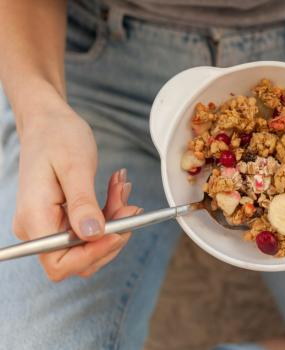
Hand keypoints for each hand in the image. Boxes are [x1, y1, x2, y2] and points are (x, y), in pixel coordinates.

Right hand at [12, 100, 139, 280]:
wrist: (47, 121)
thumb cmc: (57, 136)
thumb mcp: (75, 167)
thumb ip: (82, 203)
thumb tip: (93, 235)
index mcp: (35, 218)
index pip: (59, 262)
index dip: (92, 254)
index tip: (120, 231)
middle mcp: (38, 228)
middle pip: (79, 258)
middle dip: (111, 235)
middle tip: (131, 206)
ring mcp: (49, 224)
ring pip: (90, 243)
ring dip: (114, 221)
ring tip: (122, 189)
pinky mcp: (62, 218)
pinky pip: (90, 228)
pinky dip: (109, 213)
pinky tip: (116, 190)